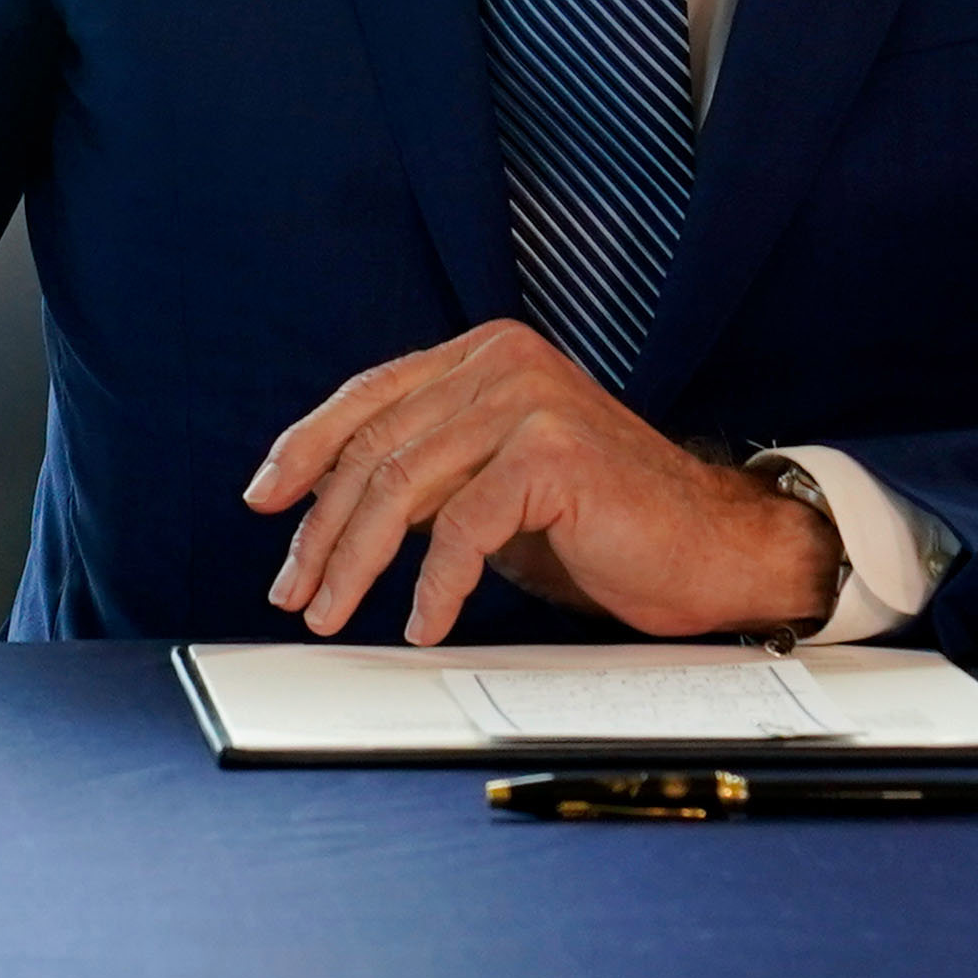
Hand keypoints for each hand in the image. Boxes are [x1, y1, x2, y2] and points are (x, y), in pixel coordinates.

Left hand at [238, 321, 841, 644]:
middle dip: (323, 530)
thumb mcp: (492, 486)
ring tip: (334, 612)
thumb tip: (328, 510)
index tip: (263, 502)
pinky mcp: (552, 452)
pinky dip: (434, 584)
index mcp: (482, 355)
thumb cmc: (604, 526)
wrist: (714, 549)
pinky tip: (424, 622)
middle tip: (295, 590)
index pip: (368, 397)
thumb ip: (427, 472)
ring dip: (357, 562)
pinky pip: (463, 527)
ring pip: (404, 485)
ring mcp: (528, 399)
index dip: (305, 450)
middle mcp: (501, 361)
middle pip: (375, 448)